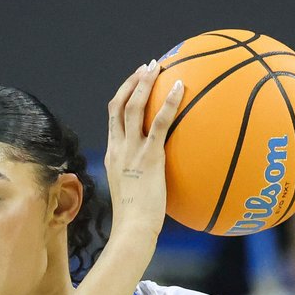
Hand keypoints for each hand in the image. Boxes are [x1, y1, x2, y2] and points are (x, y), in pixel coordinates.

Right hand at [104, 60, 182, 240]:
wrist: (133, 228)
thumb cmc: (136, 220)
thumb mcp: (135, 194)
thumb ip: (143, 179)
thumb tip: (160, 179)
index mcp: (113, 155)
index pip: (113, 120)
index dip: (122, 98)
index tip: (134, 84)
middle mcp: (118, 148)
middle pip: (118, 106)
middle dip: (132, 83)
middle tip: (147, 68)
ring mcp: (131, 151)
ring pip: (133, 107)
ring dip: (145, 83)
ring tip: (158, 67)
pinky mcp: (149, 156)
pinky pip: (159, 122)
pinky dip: (169, 102)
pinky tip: (182, 87)